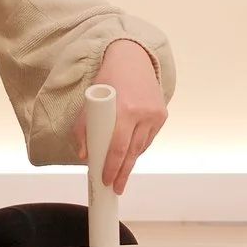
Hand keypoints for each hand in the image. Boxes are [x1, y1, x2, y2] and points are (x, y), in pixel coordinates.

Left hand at [75, 39, 165, 195]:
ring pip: (141, 147)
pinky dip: (138, 148)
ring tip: (120, 177)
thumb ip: (85, 126)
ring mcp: (156, 114)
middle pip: (132, 152)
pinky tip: (130, 156)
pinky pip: (148, 138)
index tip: (105, 181)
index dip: (112, 167)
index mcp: (125, 109)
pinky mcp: (162, 115)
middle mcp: (144, 113)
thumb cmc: (109, 77)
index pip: (118, 147)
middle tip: (115, 189)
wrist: (133, 57)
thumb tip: (84, 154)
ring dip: (130, 162)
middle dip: (123, 173)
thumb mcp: (92, 99)